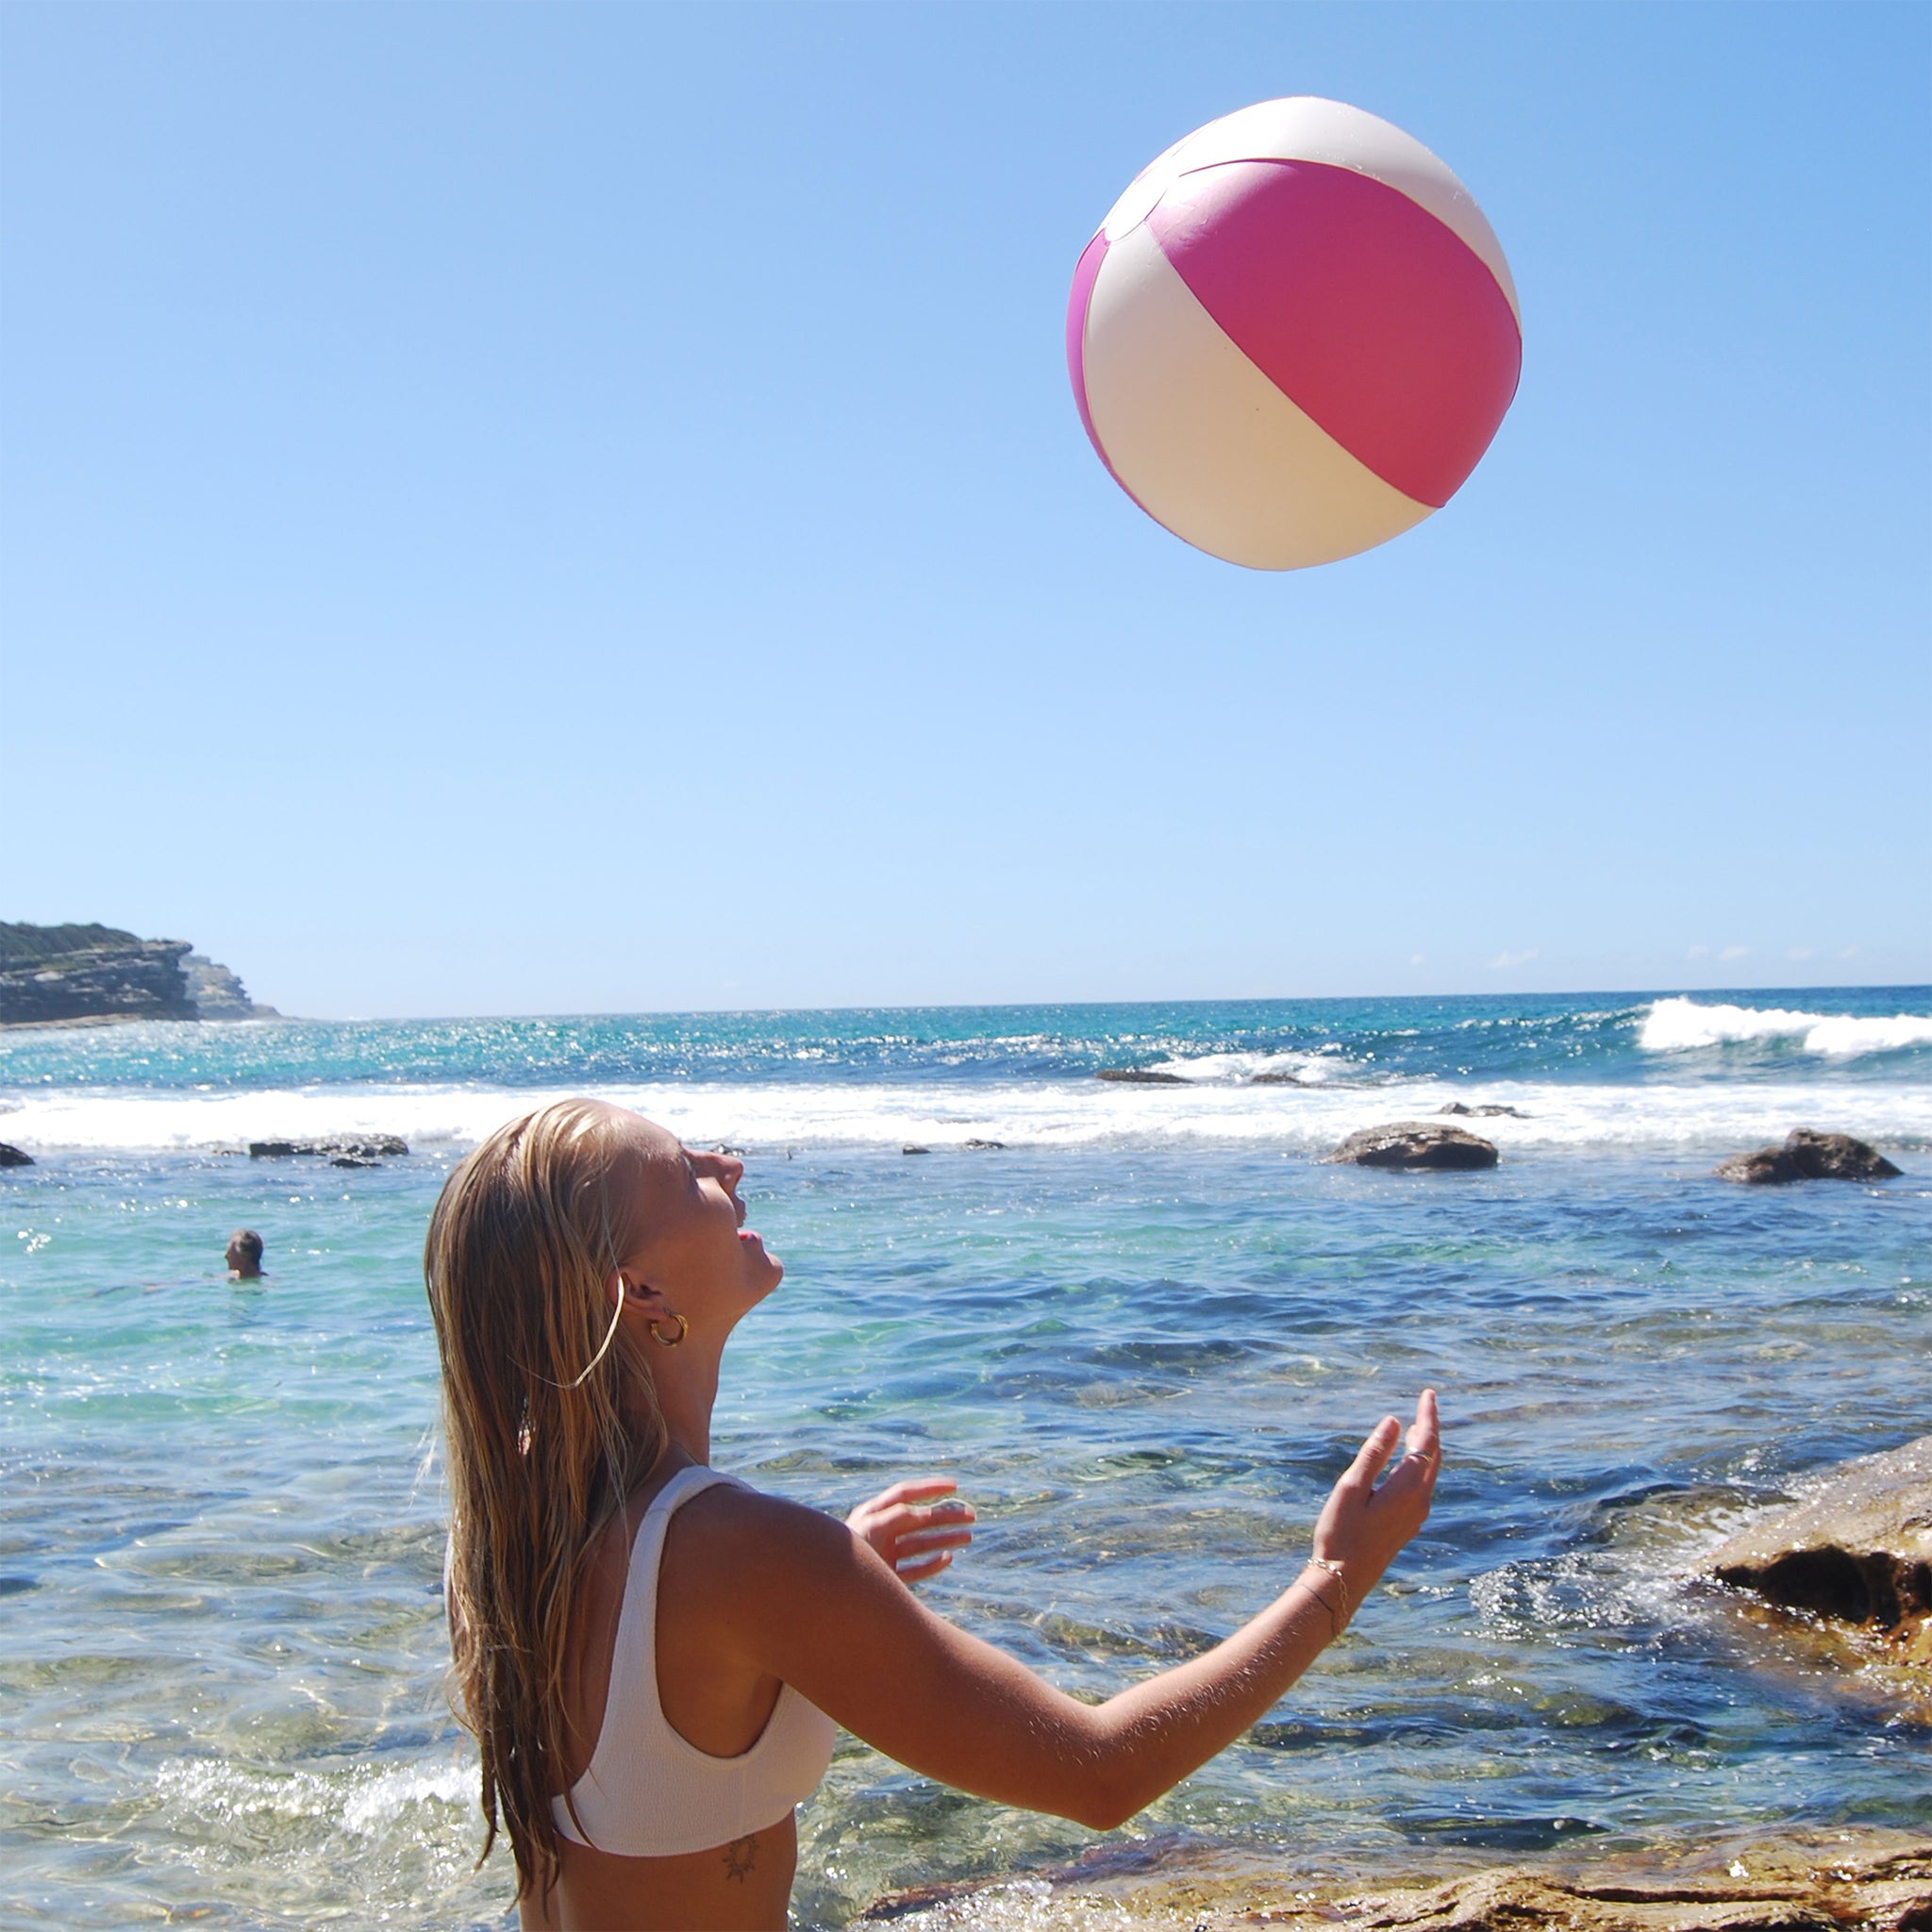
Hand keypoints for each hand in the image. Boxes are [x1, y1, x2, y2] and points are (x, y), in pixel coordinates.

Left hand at [846, 1478, 975, 1584]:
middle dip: (946, 1516)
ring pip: (921, 1544)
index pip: (905, 1494)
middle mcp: (881, 1532)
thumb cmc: (844, 1554)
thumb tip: (924, 1512)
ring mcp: (885, 1555)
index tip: (955, 1486)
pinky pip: (915, 1570)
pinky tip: (948, 1559)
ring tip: (969, 1537)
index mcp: (873, 1514)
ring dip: (945, 1539)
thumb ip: (896, 1517)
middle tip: (972, 1515)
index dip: (930, 1487)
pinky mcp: (888, 1578)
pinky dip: (932, 1565)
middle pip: (919, 1520)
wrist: (826, 1590)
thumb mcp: (869, 1530)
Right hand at [1309, 1389, 1439, 1607]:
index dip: (1429, 1415)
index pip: (1427, 1442)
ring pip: (1431, 1471)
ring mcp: (1418, 1515)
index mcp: (1408, 1488)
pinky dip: (1421, 1464)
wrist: (1345, 1578)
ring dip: (1427, 1446)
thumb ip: (1374, 1453)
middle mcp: (1421, 1500)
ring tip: (1418, 1426)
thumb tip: (1394, 1420)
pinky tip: (1408, 1462)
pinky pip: (1424, 1484)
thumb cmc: (1341, 1532)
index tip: (1428, 1393)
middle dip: (1431, 1427)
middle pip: (1435, 1455)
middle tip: (1425, 1402)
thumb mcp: (1352, 1486)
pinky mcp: (1410, 1523)